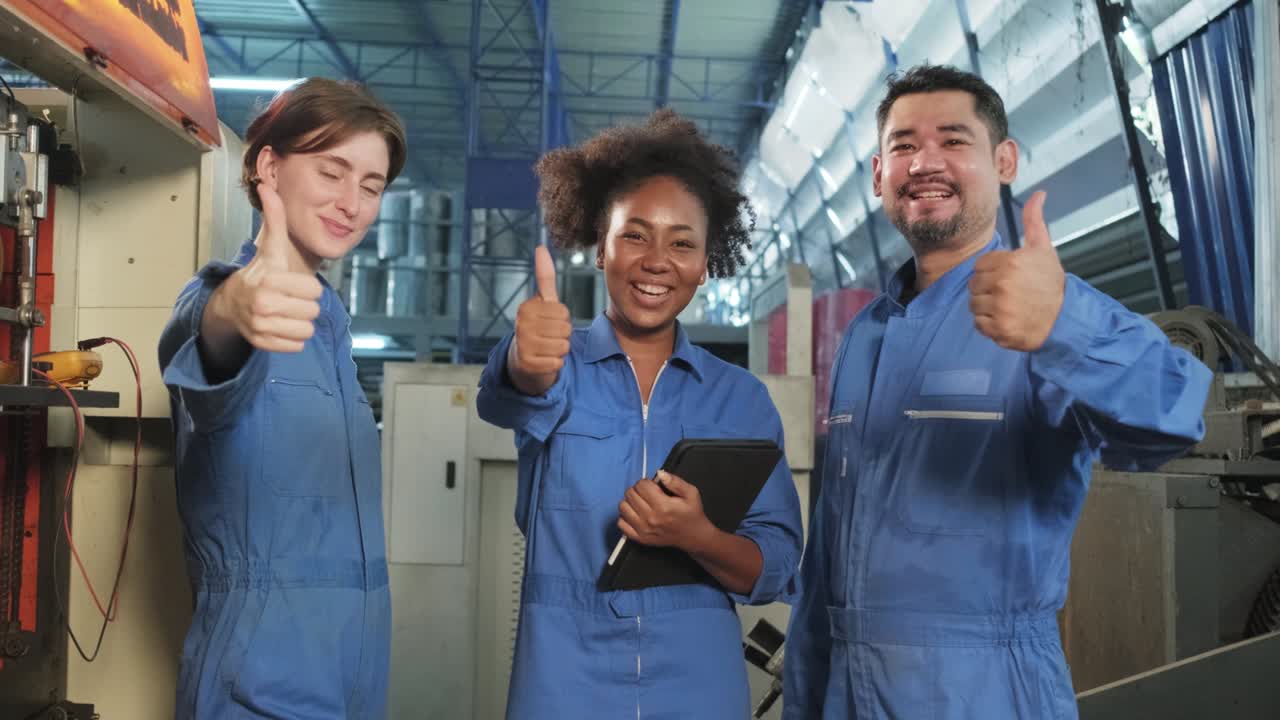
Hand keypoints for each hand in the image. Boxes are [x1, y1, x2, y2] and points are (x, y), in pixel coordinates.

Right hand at [207, 182, 322, 352]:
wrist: (232, 302)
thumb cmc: (261, 272)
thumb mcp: (270, 246)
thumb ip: (275, 217)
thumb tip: (267, 185)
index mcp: (270, 280)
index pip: (315, 291)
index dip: (308, 287)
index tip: (293, 283)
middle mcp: (263, 305)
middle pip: (313, 312)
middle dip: (305, 305)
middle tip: (289, 299)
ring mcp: (261, 326)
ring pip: (307, 331)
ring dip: (300, 323)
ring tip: (285, 312)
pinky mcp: (262, 344)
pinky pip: (296, 346)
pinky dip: (292, 339)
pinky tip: (280, 325)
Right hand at [509, 245, 571, 386]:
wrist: (522, 362)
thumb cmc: (538, 328)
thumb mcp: (542, 302)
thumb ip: (544, 277)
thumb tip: (540, 247)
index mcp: (526, 307)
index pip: (564, 313)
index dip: (562, 320)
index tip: (548, 323)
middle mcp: (521, 324)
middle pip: (565, 329)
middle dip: (562, 336)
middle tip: (548, 338)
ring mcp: (523, 345)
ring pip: (564, 346)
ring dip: (559, 351)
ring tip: (546, 349)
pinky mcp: (528, 365)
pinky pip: (558, 363)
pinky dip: (555, 364)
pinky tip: (543, 361)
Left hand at [617, 471, 716, 551]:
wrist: (693, 536)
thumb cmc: (692, 513)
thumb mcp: (691, 493)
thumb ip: (675, 481)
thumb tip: (659, 473)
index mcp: (663, 506)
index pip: (641, 486)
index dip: (646, 482)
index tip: (653, 486)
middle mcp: (650, 518)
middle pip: (630, 494)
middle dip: (638, 490)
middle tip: (647, 493)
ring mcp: (643, 530)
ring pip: (623, 507)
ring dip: (630, 501)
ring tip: (641, 503)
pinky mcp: (639, 538)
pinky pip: (621, 523)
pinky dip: (626, 516)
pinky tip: (636, 514)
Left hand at [969, 191, 1065, 350]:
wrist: (1064, 318)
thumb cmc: (1051, 282)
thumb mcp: (1043, 248)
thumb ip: (1034, 220)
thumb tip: (1039, 193)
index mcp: (1010, 263)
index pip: (979, 266)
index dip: (992, 271)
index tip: (1008, 277)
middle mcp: (1002, 285)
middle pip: (974, 285)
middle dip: (987, 288)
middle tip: (1008, 293)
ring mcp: (1000, 309)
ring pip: (974, 305)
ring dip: (986, 307)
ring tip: (1007, 306)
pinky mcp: (999, 330)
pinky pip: (978, 324)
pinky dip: (988, 324)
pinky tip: (1005, 319)